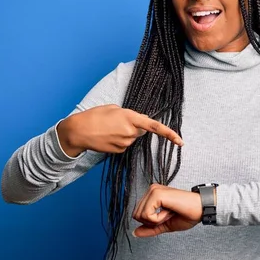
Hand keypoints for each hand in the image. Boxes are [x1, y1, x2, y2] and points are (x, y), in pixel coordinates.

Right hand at [57, 104, 183, 156]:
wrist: (78, 131)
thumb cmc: (94, 115)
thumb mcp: (113, 108)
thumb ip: (129, 114)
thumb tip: (138, 122)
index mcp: (130, 117)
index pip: (154, 126)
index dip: (169, 134)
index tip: (180, 141)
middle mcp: (130, 132)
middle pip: (141, 130)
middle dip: (134, 126)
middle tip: (117, 121)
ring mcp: (125, 143)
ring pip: (132, 138)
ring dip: (125, 133)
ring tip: (109, 128)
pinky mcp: (119, 151)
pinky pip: (125, 144)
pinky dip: (119, 140)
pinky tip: (107, 136)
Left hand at [132, 184, 202, 237]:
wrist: (200, 209)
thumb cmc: (187, 214)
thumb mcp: (165, 224)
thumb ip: (150, 228)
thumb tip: (135, 233)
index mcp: (153, 195)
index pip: (138, 214)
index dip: (151, 222)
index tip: (166, 216)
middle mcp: (151, 190)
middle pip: (136, 215)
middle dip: (152, 222)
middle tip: (168, 215)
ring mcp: (153, 190)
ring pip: (140, 215)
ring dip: (157, 220)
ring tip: (169, 212)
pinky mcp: (156, 193)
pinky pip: (147, 215)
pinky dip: (159, 219)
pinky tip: (169, 211)